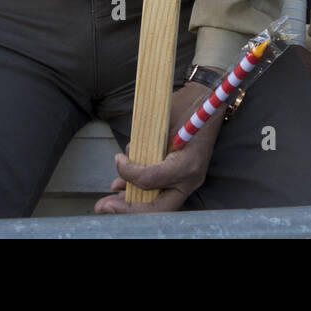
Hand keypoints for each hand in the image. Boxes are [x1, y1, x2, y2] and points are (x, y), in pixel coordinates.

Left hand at [94, 82, 222, 213]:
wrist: (206, 100)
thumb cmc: (185, 106)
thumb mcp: (161, 120)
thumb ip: (144, 144)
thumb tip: (123, 161)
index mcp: (186, 164)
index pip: (151, 179)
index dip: (129, 173)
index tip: (118, 159)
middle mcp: (189, 179)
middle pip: (157, 207)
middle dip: (128, 209)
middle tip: (104, 207)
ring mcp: (187, 181)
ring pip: (157, 204)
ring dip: (130, 204)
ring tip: (108, 202)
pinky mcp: (181, 178)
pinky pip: (160, 193)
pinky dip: (140, 193)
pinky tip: (122, 188)